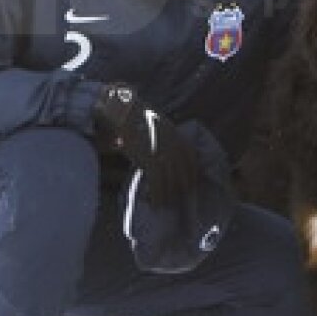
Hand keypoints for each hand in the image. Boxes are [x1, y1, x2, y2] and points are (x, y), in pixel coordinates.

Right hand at [93, 84, 198, 206]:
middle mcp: (173, 144)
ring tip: (167, 204)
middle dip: (183, 186)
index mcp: (176, 134)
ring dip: (170, 195)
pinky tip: (155, 203)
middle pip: (184, 171)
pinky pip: (157, 182)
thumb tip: (167, 156)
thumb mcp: (157, 125)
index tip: (192, 183)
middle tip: (181, 199)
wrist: (123, 111)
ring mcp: (162, 152)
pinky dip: (157, 195)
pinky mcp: (149, 159)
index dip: (193, 172)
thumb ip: (165, 138)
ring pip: (171, 179)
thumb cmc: (136, 118)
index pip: (191, 157)